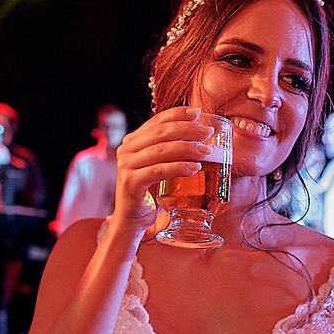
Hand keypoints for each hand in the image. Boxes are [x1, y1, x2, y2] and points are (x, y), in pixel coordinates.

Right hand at [111, 106, 212, 235]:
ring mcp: (126, 165)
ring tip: (207, 151)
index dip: (178, 114)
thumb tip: (201, 137)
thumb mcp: (159, 166)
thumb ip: (169, 151)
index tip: (198, 113)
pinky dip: (179, 168)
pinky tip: (195, 168)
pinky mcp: (131, 182)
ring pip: (161, 150)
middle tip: (208, 133)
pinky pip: (159, 170)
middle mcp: (126, 149)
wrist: (132, 220)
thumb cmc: (150, 193)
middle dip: (188, 129)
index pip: (157, 120)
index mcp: (132, 141)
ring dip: (188, 148)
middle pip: (161, 132)